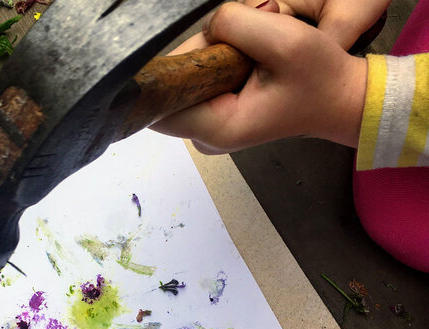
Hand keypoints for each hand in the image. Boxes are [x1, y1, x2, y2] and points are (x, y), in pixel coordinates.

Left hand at [151, 2, 367, 153]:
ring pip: (187, 80)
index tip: (201, 49)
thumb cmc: (319, 77)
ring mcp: (208, 128)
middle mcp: (204, 136)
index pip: (158, 105)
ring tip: (252, 56)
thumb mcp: (284, 39)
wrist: (338, 100)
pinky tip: (246, 63)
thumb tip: (207, 26)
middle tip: (244, 48)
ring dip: (212, 55)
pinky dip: (218, 63)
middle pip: (174, 86)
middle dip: (200, 54)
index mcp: (217, 127)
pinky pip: (199, 82)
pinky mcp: (214, 117)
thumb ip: (236, 24)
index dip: (166, 71)